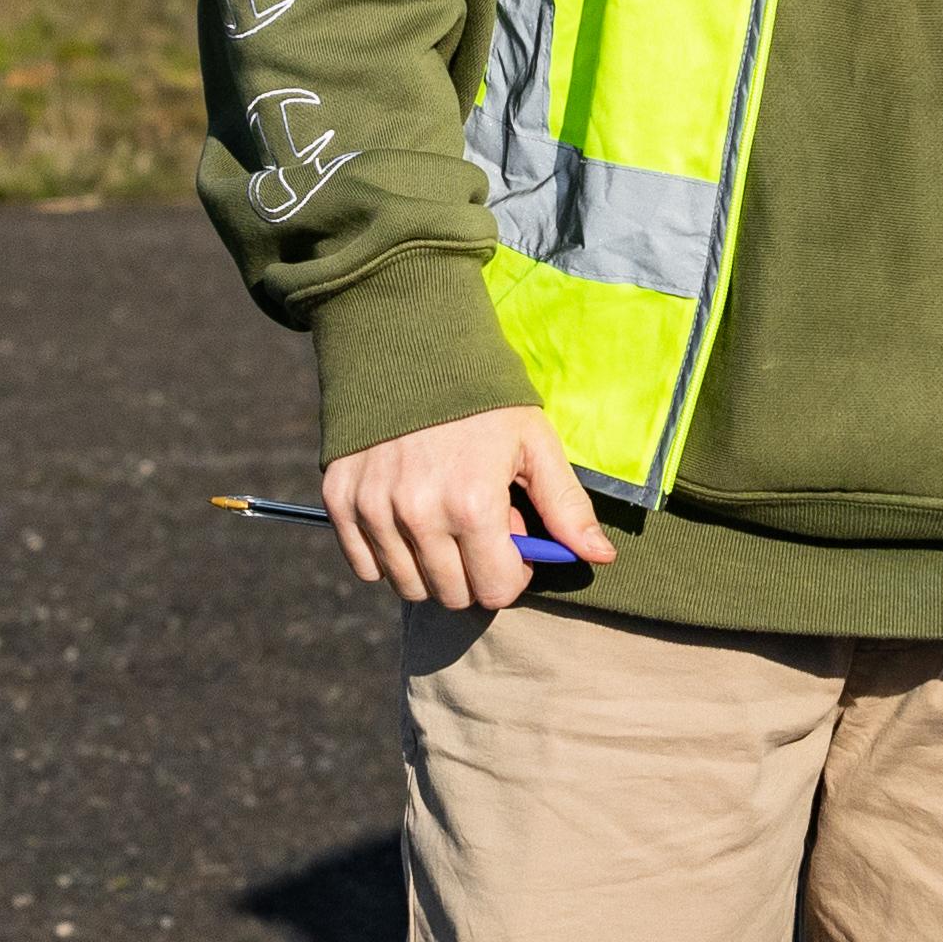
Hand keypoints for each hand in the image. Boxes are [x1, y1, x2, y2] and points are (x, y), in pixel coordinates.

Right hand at [316, 403, 614, 612]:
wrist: (408, 346)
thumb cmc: (482, 398)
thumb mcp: (534, 442)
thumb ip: (566, 506)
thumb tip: (602, 557)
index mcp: (473, 504)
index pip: (496, 590)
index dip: (513, 572)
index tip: (513, 543)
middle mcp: (418, 515)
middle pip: (452, 595)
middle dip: (474, 573)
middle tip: (478, 527)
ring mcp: (374, 510)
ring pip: (408, 587)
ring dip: (432, 568)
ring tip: (444, 520)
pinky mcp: (340, 501)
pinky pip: (365, 566)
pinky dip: (388, 556)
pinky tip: (406, 520)